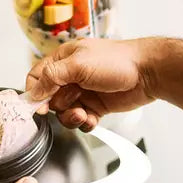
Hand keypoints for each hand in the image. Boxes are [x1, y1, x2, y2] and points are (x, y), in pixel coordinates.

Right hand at [25, 38, 157, 131]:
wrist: (148, 72)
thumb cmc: (117, 61)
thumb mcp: (79, 64)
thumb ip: (53, 77)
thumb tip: (34, 92)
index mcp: (64, 60)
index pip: (37, 77)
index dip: (34, 93)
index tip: (39, 106)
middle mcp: (72, 76)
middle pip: (49, 99)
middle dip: (58, 107)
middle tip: (72, 104)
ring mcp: (84, 92)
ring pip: (65, 112)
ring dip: (71, 117)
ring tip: (83, 114)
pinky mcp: (96, 106)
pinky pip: (82, 120)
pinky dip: (85, 123)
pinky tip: (93, 119)